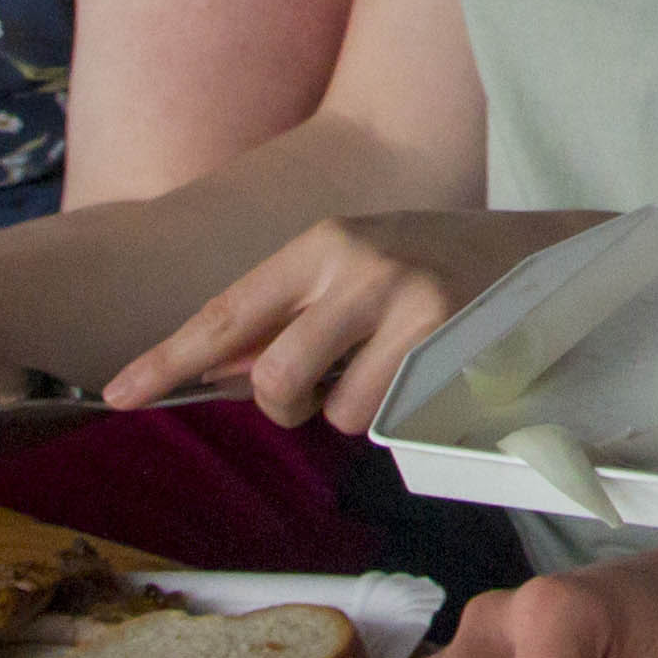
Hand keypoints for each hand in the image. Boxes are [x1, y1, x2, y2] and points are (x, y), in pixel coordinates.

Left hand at [107, 211, 559, 434]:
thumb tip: (216, 370)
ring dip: (351, 411)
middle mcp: (354, 264)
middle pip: (275, 378)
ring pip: (334, 410)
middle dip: (286, 406)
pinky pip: (386, 414)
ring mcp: (404, 300)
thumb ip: (288, 316)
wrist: (538, 246)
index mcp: (318, 244)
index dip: (168, 360)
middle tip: (316, 393)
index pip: (226, 312)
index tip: (118, 396)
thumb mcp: (351, 271)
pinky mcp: (447, 337)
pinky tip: (424, 374)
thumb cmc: (432, 266)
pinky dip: (394, 413)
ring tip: (389, 370)